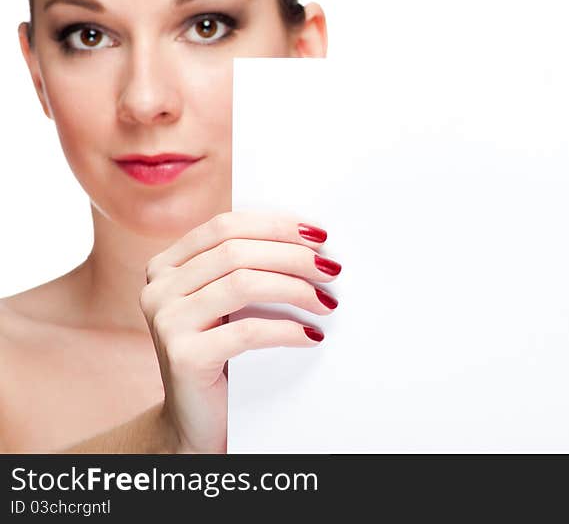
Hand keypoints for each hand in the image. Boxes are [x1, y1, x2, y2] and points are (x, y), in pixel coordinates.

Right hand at [139, 211, 340, 452]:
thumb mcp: (227, 304)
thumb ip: (247, 269)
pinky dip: (287, 329)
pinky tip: (311, 334)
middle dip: (292, 256)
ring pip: (243, 284)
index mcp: (167, 266)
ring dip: (295, 289)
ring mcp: (166, 321)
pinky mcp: (183, 356)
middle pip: (236, 252)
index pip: (225, 227)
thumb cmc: (222, 354)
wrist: (196, 420)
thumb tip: (311, 243)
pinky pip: (248, 331)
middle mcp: (159, 288)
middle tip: (331, 270)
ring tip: (326, 301)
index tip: (318, 236)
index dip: (275, 225)